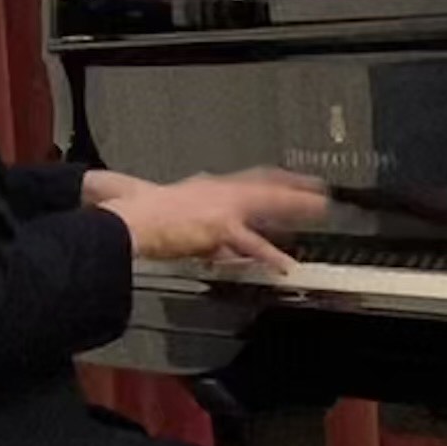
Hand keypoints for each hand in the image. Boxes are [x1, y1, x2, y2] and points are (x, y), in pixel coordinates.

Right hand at [90, 166, 328, 272]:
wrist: (125, 222)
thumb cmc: (132, 215)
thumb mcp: (156, 206)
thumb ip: (173, 216)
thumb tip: (175, 225)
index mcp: (203, 187)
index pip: (246, 180)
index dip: (270, 180)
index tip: (289, 181)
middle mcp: (216, 191)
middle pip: (264, 184)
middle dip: (292, 185)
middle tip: (318, 189)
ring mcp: (221, 206)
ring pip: (269, 203)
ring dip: (296, 205)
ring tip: (321, 208)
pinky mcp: (222, 226)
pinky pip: (254, 244)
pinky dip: (272, 255)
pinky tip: (288, 265)